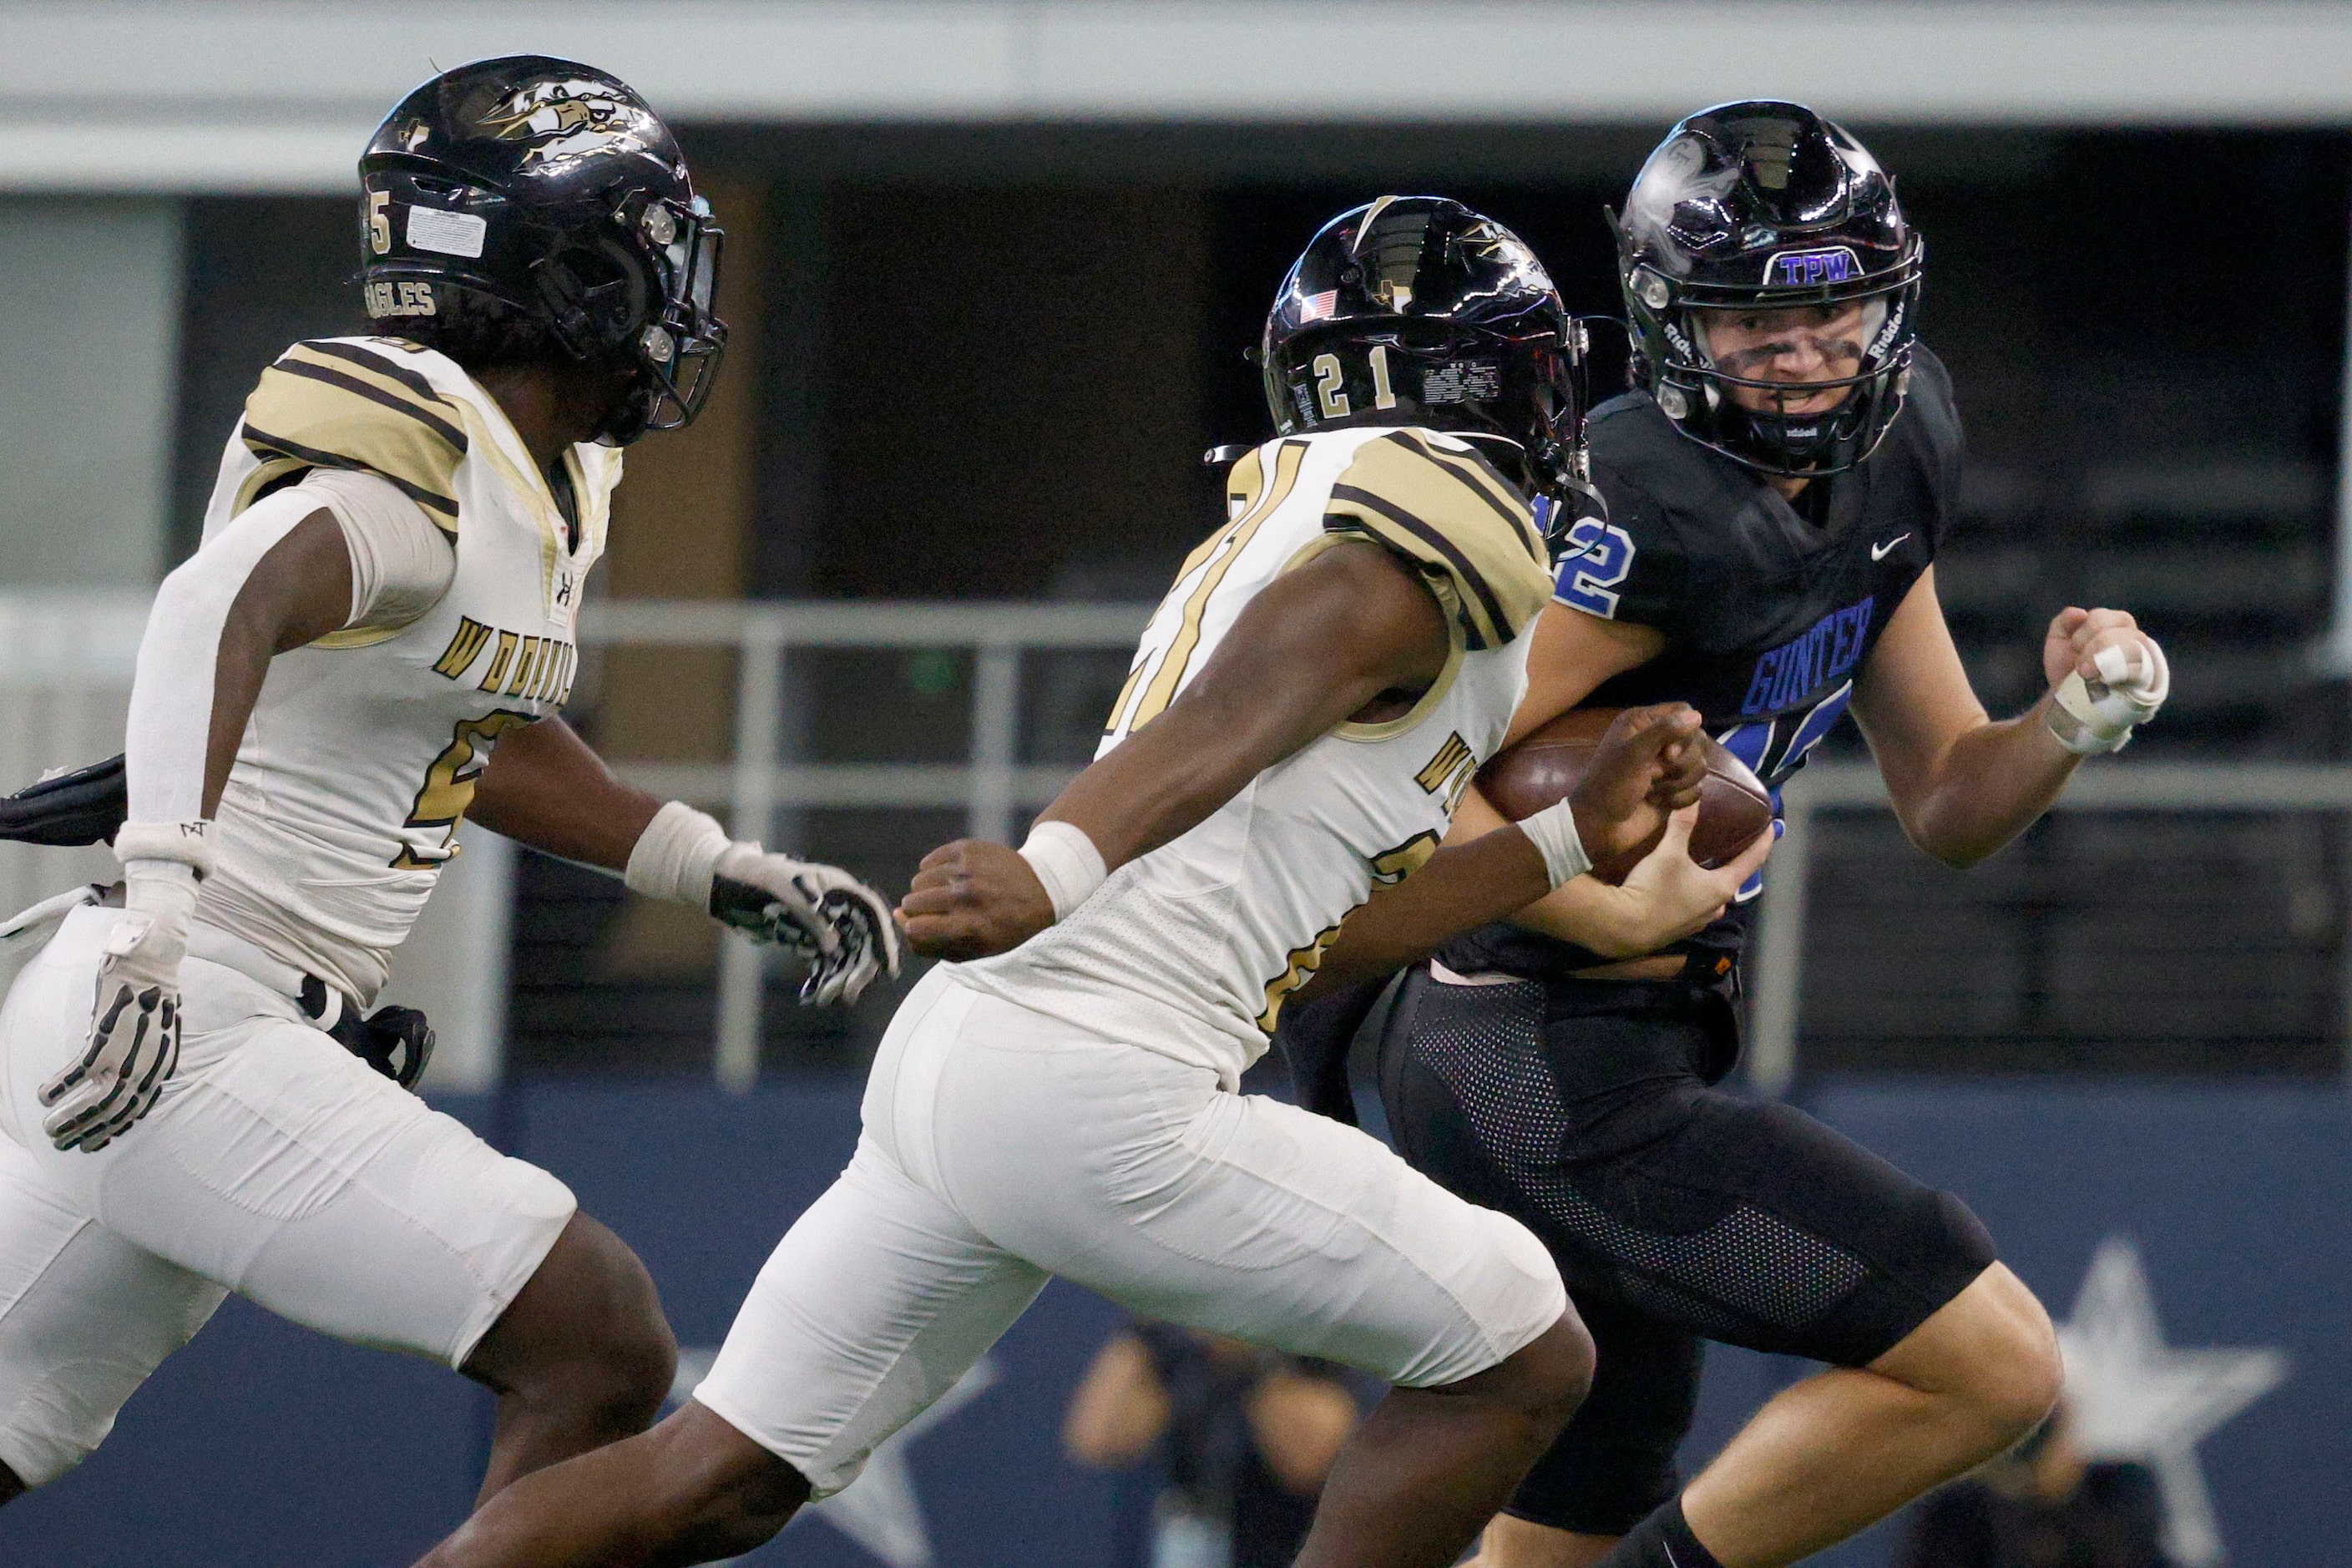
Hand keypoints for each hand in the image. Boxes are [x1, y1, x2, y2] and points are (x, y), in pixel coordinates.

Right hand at [42, 909, 181, 1151]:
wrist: (151, 963)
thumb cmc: (148, 999)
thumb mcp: (154, 1039)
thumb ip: (139, 1063)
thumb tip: (111, 1083)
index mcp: (161, 1068)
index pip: (137, 1111)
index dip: (113, 1131)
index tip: (94, 1145)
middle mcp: (148, 1067)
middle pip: (115, 1112)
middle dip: (85, 1133)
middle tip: (61, 1145)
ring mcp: (129, 1054)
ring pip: (96, 1100)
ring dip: (68, 1118)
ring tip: (48, 1128)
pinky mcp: (107, 1038)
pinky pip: (78, 1072)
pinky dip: (59, 1087)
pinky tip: (43, 1096)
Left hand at [710, 848, 900, 1004]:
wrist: (727, 882)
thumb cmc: (757, 876)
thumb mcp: (783, 890)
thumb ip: (810, 915)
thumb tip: (833, 946)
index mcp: (837, 886)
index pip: (872, 912)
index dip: (885, 939)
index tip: (888, 967)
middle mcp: (836, 905)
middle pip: (862, 939)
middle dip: (858, 968)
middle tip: (848, 994)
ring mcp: (823, 923)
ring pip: (844, 955)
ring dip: (840, 978)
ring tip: (827, 998)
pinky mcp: (808, 938)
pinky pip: (823, 962)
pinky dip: (822, 979)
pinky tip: (814, 995)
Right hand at [898, 840, 1056, 960]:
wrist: (1041, 887)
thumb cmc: (1005, 925)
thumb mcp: (977, 949)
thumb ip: (933, 943)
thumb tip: (898, 920)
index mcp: (970, 927)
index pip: (915, 929)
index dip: (914, 929)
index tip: (923, 927)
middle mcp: (967, 897)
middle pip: (912, 903)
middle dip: (918, 910)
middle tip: (939, 910)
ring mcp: (967, 870)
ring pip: (918, 881)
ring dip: (927, 890)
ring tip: (948, 893)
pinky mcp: (966, 848)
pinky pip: (928, 862)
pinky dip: (934, 871)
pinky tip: (952, 877)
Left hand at [1567, 703, 1705, 864]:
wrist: (1600, 826)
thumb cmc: (1610, 785)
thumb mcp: (1633, 753)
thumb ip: (1664, 730)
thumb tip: (1697, 716)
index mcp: (1643, 723)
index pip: (1684, 712)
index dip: (1684, 732)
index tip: (1667, 753)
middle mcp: (1658, 741)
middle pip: (1698, 739)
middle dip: (1680, 763)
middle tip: (1653, 775)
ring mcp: (1668, 767)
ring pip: (1700, 766)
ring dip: (1677, 783)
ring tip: (1652, 790)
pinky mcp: (1675, 790)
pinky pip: (1697, 789)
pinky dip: (1680, 799)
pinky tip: (1660, 803)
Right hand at [1611, 804, 1775, 951]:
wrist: (1625, 928)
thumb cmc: (1654, 890)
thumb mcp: (1669, 852)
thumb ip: (1682, 823)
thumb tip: (1693, 795)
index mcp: (1722, 887)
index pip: (1753, 860)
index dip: (1765, 841)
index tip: (1773, 825)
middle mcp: (1717, 906)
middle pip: (1733, 876)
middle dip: (1734, 858)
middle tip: (1733, 838)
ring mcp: (1700, 920)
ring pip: (1713, 891)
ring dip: (1713, 875)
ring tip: (1706, 857)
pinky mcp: (1682, 926)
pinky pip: (1696, 902)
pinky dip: (1696, 888)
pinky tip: (1683, 880)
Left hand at [2042, 607, 2167, 752]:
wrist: (2072, 698)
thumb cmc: (2068, 665)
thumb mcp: (2059, 640)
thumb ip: (2064, 622)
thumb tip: (2079, 613)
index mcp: (2114, 622)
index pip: (2099, 618)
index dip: (2080, 635)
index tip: (2074, 648)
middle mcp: (2132, 635)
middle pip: (2110, 635)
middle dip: (2089, 652)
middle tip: (2080, 668)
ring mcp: (2142, 655)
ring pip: (2127, 649)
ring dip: (2101, 664)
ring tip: (2087, 675)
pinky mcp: (2146, 676)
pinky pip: (2138, 669)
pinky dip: (2115, 674)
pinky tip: (2103, 680)